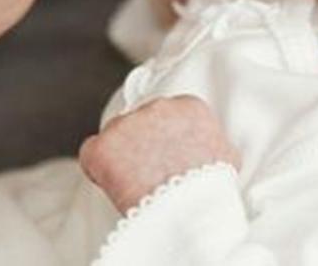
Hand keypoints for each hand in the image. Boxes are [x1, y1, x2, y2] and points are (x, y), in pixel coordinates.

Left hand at [79, 95, 239, 212]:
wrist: (191, 211)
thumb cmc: (210, 190)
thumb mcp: (226, 157)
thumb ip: (212, 142)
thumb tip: (210, 150)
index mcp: (188, 106)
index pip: (166, 116)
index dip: (163, 140)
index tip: (166, 159)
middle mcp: (156, 107)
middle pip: (139, 123)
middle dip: (142, 145)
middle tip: (150, 173)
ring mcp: (126, 124)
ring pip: (115, 136)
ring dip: (122, 158)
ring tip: (137, 186)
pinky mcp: (103, 146)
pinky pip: (91, 154)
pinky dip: (98, 171)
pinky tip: (115, 187)